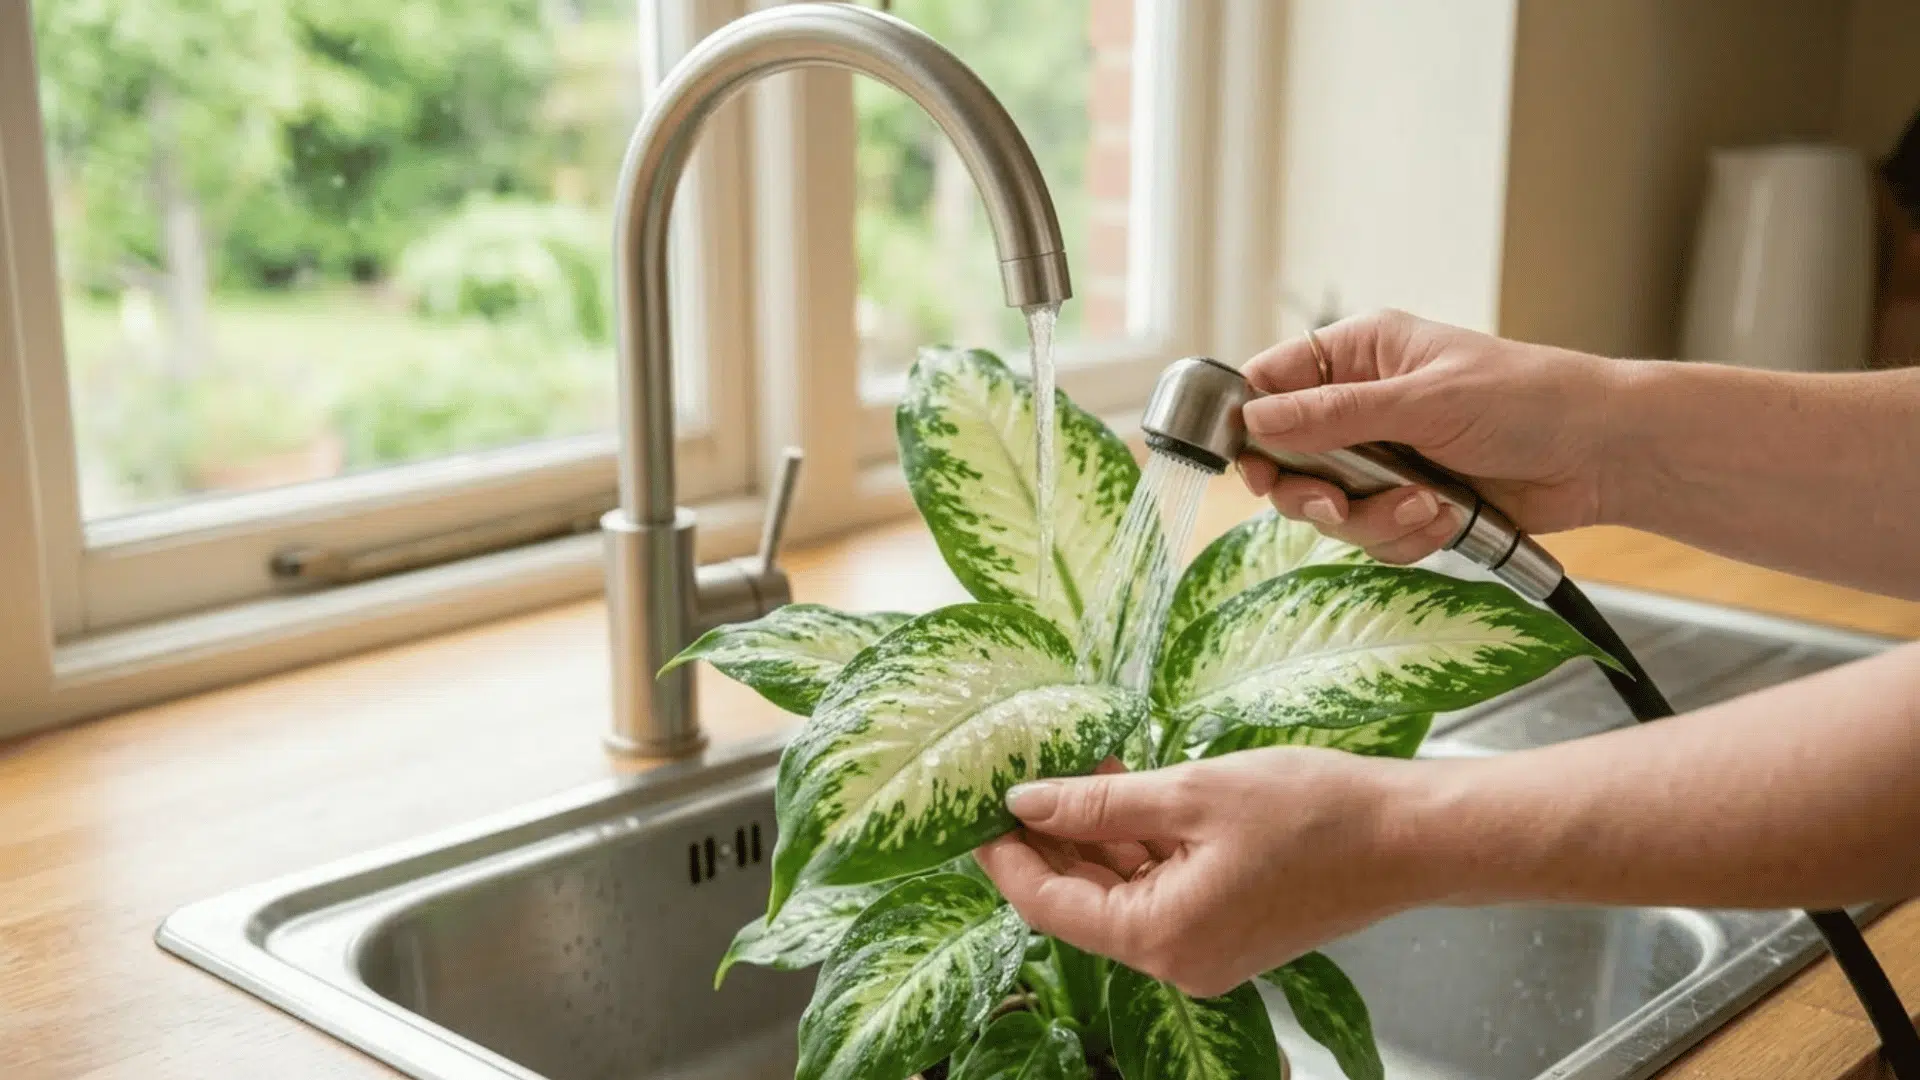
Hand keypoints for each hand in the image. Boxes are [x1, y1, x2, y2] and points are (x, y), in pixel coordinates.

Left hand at [974, 749, 1433, 997]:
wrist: (1412, 837)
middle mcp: (1178, 958)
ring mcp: (1205, 947)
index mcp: (1161, 938)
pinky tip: (1122, 789)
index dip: (1006, 858)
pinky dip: (1135, 844)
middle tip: (1016, 778)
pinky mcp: (1228, 926)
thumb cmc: (1314, 813)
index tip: (974, 812)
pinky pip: (1160, 888)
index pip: (1049, 906)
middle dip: (1047, 840)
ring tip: (1070, 768)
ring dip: (1093, 835)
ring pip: (1121, 892)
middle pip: (1082, 903)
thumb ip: (1101, 804)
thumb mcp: (1192, 794)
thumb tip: (1026, 801)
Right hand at [1237, 310, 1625, 563]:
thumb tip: (1255, 421)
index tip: (1251, 463)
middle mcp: (1361, 405)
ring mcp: (1384, 458)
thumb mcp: (1423, 400)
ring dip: (1373, 518)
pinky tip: (1447, 517)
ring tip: (1427, 507)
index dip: (1251, 423)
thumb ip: (1333, 416)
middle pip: (1288, 459)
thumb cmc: (1527, 399)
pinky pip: (1372, 535)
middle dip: (1312, 490)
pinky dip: (1406, 535)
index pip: (1271, 382)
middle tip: (1334, 502)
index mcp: (1359, 355)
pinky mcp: (1409, 503)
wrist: (1603, 455)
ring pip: (1330, 507)